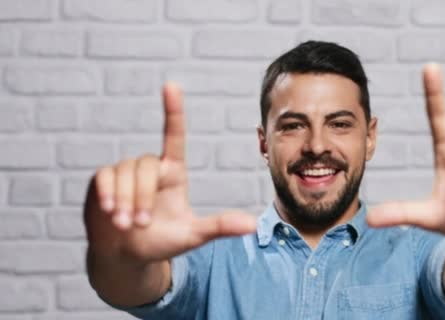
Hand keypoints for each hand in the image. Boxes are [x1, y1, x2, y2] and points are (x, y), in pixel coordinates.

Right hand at [85, 83, 256, 263]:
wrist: (126, 254)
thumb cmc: (162, 242)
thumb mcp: (192, 236)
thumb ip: (218, 227)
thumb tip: (251, 225)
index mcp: (173, 172)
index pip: (173, 136)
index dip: (172, 111)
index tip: (171, 85)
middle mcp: (150, 168)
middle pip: (145, 165)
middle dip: (141, 197)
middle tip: (140, 224)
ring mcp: (125, 172)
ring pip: (124, 172)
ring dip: (124, 200)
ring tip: (126, 225)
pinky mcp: (103, 180)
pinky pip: (104, 177)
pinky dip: (107, 194)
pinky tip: (108, 211)